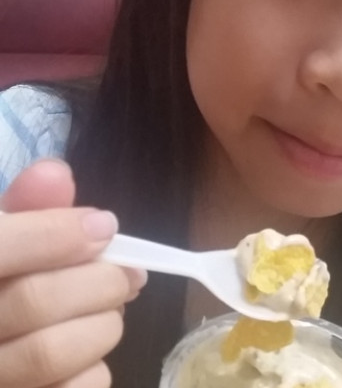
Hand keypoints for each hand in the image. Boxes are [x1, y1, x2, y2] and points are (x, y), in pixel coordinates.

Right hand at [0, 160, 147, 386]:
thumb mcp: (6, 239)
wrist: (4, 340)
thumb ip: (27, 207)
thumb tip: (56, 173)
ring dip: (104, 323)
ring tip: (111, 310)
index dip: (55, 235)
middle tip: (130, 273)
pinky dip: (95, 369)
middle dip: (101, 280)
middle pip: (34, 301)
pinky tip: (90, 352)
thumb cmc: (8, 279)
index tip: (105, 227)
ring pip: (51, 351)